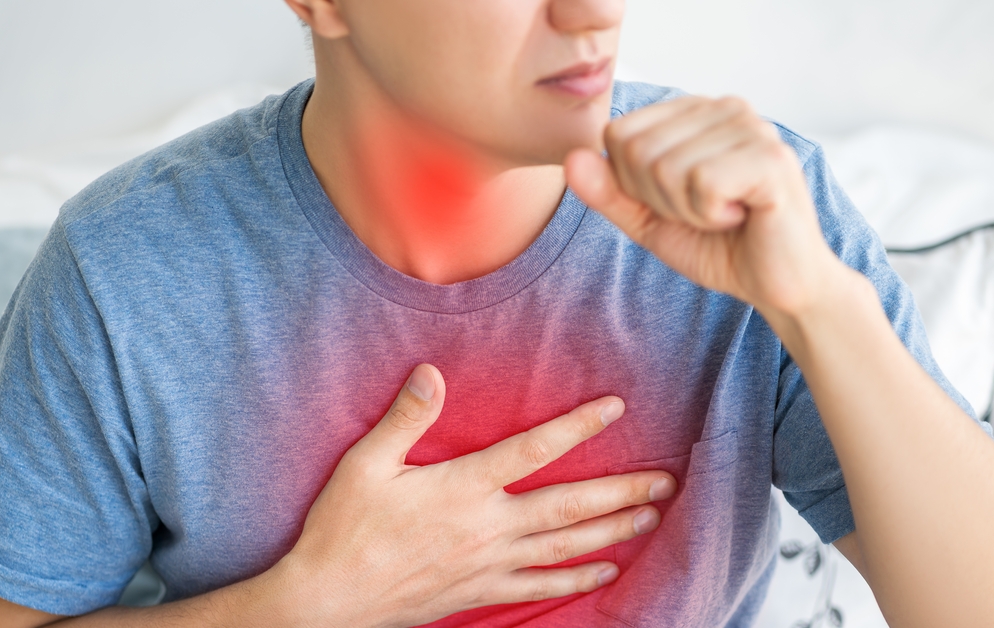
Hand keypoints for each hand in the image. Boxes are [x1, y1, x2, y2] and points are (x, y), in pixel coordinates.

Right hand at [275, 364, 675, 626]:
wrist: (328, 601)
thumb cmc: (343, 529)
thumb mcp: (364, 464)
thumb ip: (405, 417)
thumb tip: (431, 371)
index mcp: (462, 488)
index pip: (532, 449)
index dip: (577, 426)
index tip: (615, 408)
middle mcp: (487, 527)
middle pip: (569, 505)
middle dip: (622, 490)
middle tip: (665, 479)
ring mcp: (489, 564)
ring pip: (566, 546)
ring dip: (614, 530)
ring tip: (651, 515)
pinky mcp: (481, 593)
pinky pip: (541, 586)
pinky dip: (578, 579)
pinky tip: (606, 571)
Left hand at [565, 96, 848, 322]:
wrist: (778, 286)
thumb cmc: (719, 248)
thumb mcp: (649, 222)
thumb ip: (609, 192)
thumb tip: (570, 159)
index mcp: (693, 112)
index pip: (618, 134)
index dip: (633, 186)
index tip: (678, 203)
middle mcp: (724, 107)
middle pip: (637, 149)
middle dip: (660, 200)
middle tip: (705, 214)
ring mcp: (751, 127)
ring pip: (666, 167)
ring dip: (688, 212)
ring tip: (726, 215)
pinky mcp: (770, 157)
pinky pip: (701, 183)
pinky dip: (712, 215)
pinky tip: (742, 216)